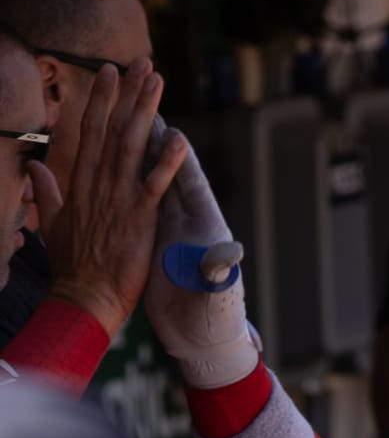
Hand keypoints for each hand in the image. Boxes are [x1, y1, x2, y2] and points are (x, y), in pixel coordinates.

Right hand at [32, 58, 186, 336]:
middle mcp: (98, 183)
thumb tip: (34, 167)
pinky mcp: (137, 218)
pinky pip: (155, 184)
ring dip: (146, 111)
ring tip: (158, 81)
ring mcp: (118, 198)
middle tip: (142, 62)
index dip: (102, 100)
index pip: (91, 131)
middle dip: (127, 93)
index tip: (110, 73)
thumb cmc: (71, 265)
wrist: (83, 295)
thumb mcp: (50, 222)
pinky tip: (179, 138)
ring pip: (132, 144)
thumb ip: (45, 192)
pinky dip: (166, 161)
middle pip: (112, 128)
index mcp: (79, 182)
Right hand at [142, 118, 260, 386]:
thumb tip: (230, 253)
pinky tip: (110, 166)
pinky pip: (139, 204)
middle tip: (142, 98)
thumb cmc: (214, 315)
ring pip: (148, 178)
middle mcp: (188, 222)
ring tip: (124, 119)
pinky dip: (127, 183)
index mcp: (205, 226)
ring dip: (137, 149)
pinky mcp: (153, 242)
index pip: (191, 181)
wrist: (200, 339)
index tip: (169, 126)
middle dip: (154, 136)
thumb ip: (221, 269)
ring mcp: (169, 229)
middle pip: (168, 170)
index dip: (179, 155)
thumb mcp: (216, 291)